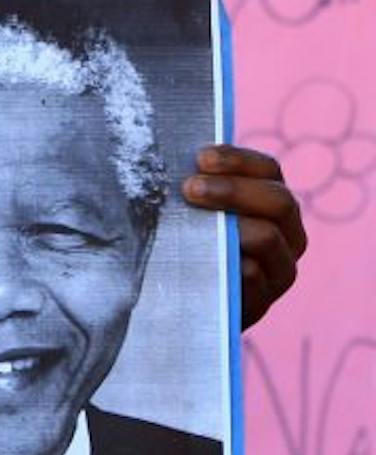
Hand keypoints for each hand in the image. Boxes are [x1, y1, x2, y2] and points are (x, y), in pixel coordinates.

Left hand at [181, 145, 306, 329]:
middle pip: (278, 201)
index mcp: (271, 203)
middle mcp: (287, 234)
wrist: (180, 302)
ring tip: (193, 224)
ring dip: (231, 226)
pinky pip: (252, 277)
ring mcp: (278, 270)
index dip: (238, 159)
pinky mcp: (262, 301)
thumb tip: (168, 153)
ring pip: (268, 237)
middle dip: (233, 190)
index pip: (268, 170)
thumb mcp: (192, 211)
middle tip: (189, 189)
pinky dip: (230, 265)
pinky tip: (204, 261)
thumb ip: (195, 186)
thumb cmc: (184, 243)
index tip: (201, 158)